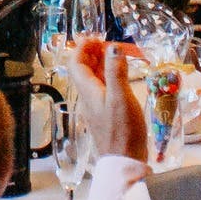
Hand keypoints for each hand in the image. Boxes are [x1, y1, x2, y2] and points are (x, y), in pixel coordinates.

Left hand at [69, 40, 147, 161]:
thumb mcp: (121, 98)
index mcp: (87, 91)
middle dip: (93, 53)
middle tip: (108, 43)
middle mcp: (88, 97)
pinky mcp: (106, 114)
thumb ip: (116, 72)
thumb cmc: (123, 130)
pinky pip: (103, 89)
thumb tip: (112, 47)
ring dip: (102, 63)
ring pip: (94, 79)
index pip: (75, 64)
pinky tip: (121, 75)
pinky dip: (109, 76)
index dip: (82, 48)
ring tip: (116, 54)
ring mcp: (96, 106)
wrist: (125, 162)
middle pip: (83, 69)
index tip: (96, 38)